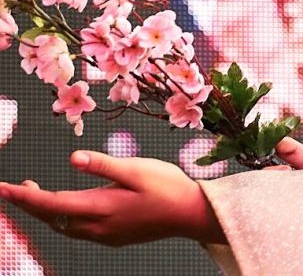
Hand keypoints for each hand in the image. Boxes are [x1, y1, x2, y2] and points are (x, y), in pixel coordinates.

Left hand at [0, 151, 225, 245]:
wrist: (191, 214)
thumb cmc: (168, 187)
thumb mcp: (137, 169)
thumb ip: (103, 165)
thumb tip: (72, 158)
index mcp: (100, 207)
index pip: (51, 204)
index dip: (23, 197)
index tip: (1, 188)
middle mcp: (97, 226)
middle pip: (52, 218)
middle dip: (28, 204)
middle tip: (10, 188)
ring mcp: (105, 235)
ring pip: (63, 226)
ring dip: (45, 211)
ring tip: (34, 194)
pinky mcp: (113, 236)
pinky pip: (77, 230)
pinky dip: (62, 218)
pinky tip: (67, 207)